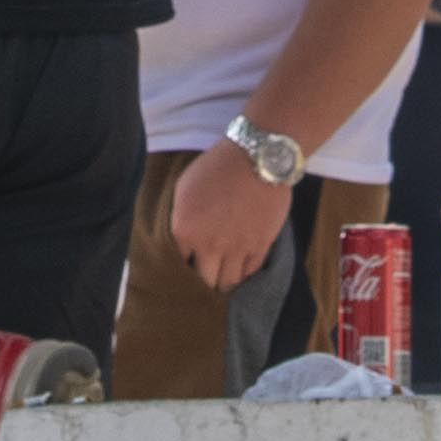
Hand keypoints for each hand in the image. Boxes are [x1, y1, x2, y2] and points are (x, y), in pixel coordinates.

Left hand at [162, 142, 292, 296]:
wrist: (257, 157)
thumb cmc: (217, 167)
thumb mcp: (184, 187)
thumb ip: (179, 218)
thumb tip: (181, 240)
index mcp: (185, 231)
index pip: (179, 265)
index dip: (184, 267)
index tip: (189, 266)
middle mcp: (210, 245)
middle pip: (204, 281)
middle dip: (204, 282)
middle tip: (206, 279)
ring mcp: (237, 248)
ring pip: (228, 282)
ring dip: (224, 282)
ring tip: (223, 278)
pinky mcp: (261, 245)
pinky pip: (249, 272)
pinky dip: (244, 273)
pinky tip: (240, 267)